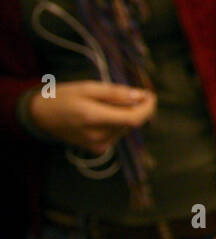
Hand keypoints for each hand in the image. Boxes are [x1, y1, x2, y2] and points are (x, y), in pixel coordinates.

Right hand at [26, 81, 155, 153]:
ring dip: (125, 115)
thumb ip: (116, 93)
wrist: (41, 116)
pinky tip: (103, 116)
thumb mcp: (88, 88)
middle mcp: (98, 136)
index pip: (133, 119)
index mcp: (93, 118)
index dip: (147, 108)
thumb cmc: (64, 97)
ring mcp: (98, 146)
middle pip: (131, 123)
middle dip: (136, 108)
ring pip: (125, 128)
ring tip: (107, 104)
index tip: (150, 95)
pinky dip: (117, 123)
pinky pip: (117, 134)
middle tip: (128, 94)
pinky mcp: (98, 150)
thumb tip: (141, 96)